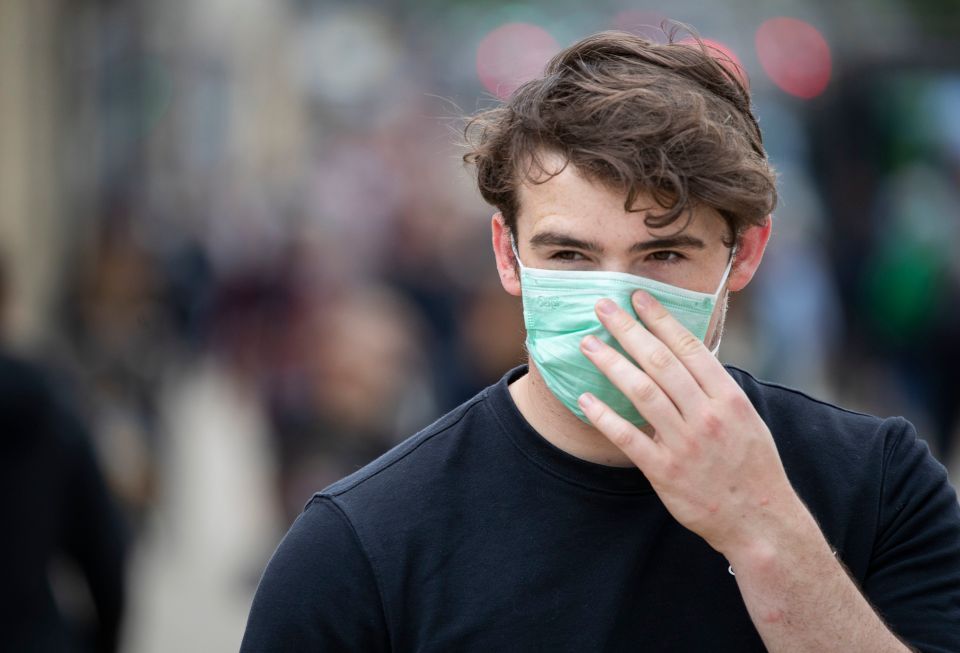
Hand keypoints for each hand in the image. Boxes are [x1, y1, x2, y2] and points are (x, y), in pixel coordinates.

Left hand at [577, 291, 808, 558]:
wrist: (758, 519)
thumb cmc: (751, 464)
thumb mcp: (745, 416)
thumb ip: (714, 387)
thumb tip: (685, 354)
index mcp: (727, 397)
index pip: (688, 347)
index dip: (660, 318)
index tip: (637, 297)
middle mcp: (706, 415)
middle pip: (660, 362)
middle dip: (628, 330)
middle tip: (602, 307)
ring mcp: (684, 443)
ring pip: (642, 392)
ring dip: (611, 364)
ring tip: (587, 344)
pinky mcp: (664, 471)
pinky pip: (628, 438)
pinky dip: (605, 416)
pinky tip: (584, 398)